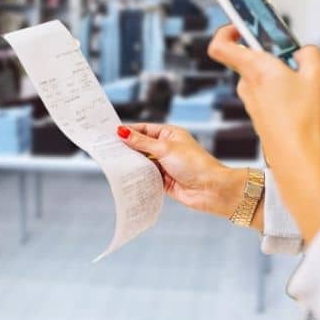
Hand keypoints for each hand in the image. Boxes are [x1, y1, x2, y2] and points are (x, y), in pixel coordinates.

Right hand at [116, 123, 260, 226]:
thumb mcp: (164, 149)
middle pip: (142, 146)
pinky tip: (126, 178)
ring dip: (132, 164)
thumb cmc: (194, 164)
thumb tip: (122, 132)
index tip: (110, 133)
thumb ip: (141, 142)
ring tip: (113, 164)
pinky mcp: (165, 181)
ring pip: (143, 163)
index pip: (144, 130)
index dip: (128, 131)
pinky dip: (139, 177)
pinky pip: (148, 177)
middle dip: (127, 149)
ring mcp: (166, 165)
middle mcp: (167, 148)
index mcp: (170, 134)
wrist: (211, 190)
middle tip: (107, 149)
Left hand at [207, 25, 319, 242]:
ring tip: (319, 83)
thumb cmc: (304, 120)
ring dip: (291, 76)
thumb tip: (304, 53)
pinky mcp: (262, 117)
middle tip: (303, 59)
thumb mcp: (318, 74)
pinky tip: (313, 100)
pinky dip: (291, 93)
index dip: (227, 31)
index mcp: (255, 69)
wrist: (299, 159)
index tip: (241, 25)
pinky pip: (274, 95)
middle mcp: (248, 85)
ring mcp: (253, 103)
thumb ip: (310, 54)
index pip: (221, 45)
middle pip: (256, 59)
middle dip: (281, 56)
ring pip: (269, 78)